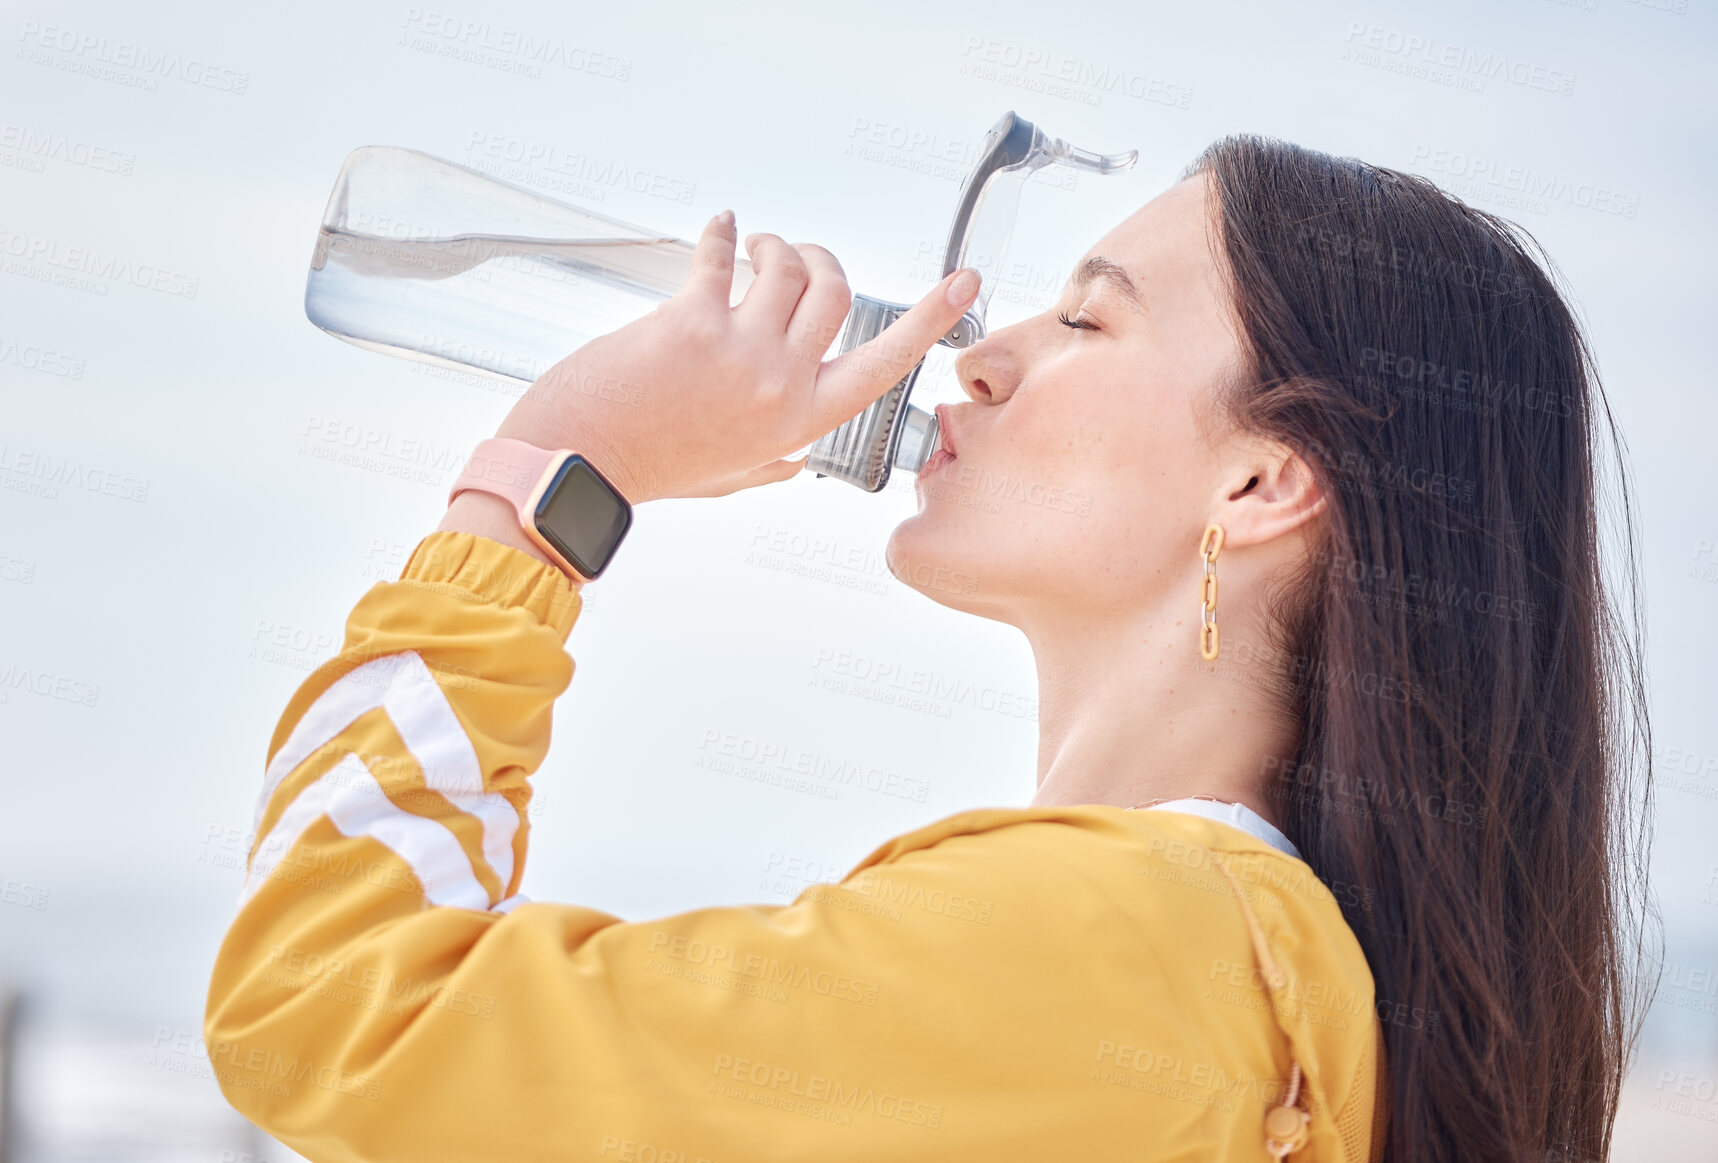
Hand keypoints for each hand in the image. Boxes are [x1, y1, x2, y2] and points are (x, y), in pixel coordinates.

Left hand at [489, 211, 981, 503]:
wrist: (579, 461)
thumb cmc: (648, 468)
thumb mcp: (729, 478)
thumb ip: (771, 466)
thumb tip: (795, 465)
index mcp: (798, 422)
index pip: (884, 365)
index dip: (930, 320)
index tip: (962, 285)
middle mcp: (780, 384)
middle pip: (835, 293)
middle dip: (820, 260)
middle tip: (795, 254)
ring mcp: (740, 351)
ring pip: (786, 268)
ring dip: (772, 246)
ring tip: (749, 249)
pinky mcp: (693, 321)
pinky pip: (722, 256)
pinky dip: (722, 234)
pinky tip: (718, 230)